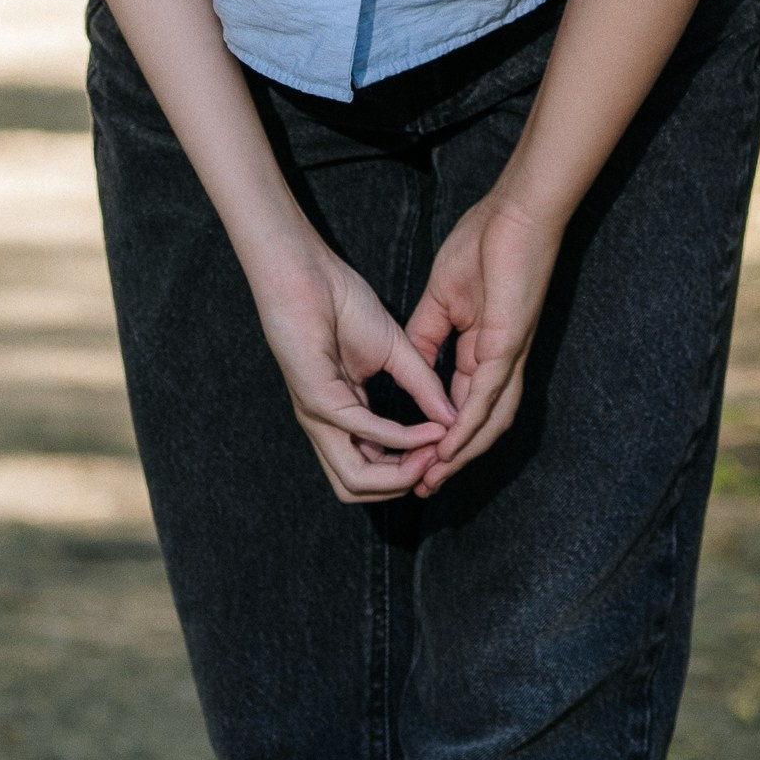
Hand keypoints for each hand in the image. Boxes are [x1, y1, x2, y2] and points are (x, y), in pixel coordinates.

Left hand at [250, 233, 457, 504]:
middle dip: (404, 483)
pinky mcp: (318, 400)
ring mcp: (318, 416)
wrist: (308, 272)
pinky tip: (424, 429)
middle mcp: (326, 425)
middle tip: (438, 460)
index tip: (444, 450)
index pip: (369, 468)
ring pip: (353, 479)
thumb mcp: (395, 351)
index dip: (407, 469)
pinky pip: (361, 432)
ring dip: (399, 474)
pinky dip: (397, 437)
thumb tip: (451, 418)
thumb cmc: (341, 303)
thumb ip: (421, 386)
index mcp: (342, 416)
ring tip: (433, 451)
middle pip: (358, 487)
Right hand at [402, 188, 562, 493]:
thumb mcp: (441, 298)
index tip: (413, 459)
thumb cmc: (484, 243)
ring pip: (488, 421)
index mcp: (485, 351)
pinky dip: (469, 425)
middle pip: (479, 425)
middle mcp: (501, 363)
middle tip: (422, 487)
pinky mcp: (508, 344)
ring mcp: (508, 355)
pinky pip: (488, 395)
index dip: (440, 436)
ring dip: (460, 454)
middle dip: (451, 460)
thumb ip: (428, 335)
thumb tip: (412, 365)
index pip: (463, 406)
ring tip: (433, 478)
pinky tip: (450, 446)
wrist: (515, 211)